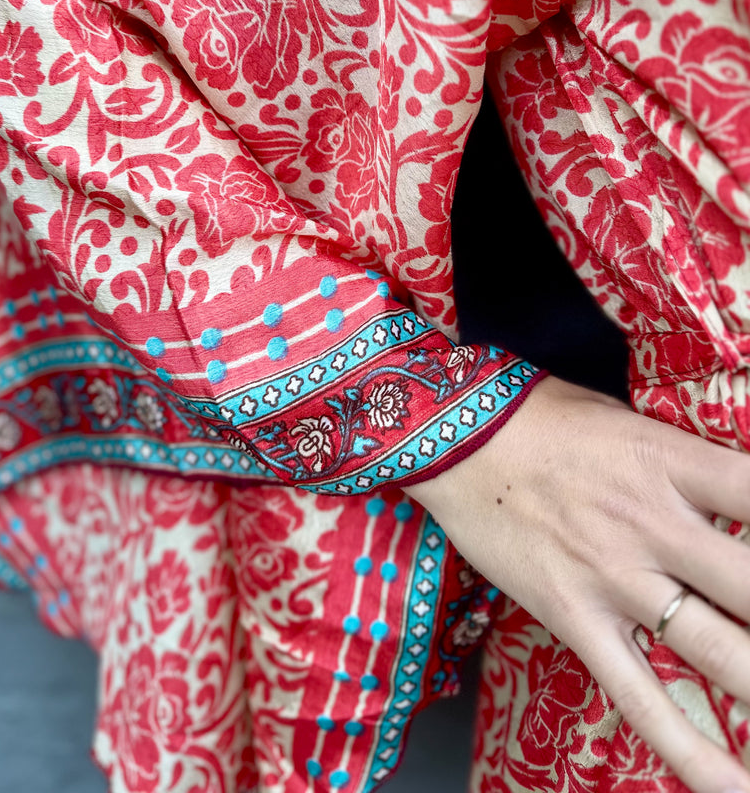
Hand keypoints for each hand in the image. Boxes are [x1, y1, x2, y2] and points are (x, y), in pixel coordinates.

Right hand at [408, 375, 749, 792]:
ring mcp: (615, 578)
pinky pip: (639, 695)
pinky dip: (689, 749)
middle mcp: (653, 524)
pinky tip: (730, 785)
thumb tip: (738, 500)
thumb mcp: (627, 420)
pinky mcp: (576, 619)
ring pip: (718, 652)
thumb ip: (685, 462)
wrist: (451, 436)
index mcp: (669, 461)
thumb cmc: (542, 416)